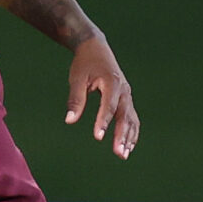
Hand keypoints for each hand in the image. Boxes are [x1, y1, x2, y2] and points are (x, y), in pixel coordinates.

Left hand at [64, 33, 137, 157]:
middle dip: (121, 135)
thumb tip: (69, 121)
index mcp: (112, 82)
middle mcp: (124, 90)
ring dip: (128, 137)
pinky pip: (132, 118)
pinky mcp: (127, 99)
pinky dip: (131, 132)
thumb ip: (75, 99)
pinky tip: (128, 146)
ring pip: (131, 119)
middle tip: (118, 153)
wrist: (96, 47)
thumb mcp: (76, 78)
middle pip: (125, 116)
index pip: (109, 106)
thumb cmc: (84, 63)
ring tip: (123, 155)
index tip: (98, 137)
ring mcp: (127, 95)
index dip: (103, 122)